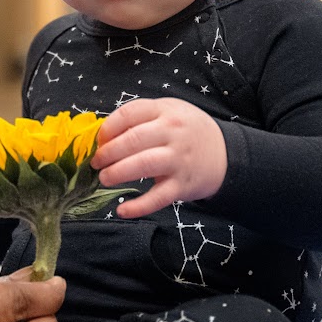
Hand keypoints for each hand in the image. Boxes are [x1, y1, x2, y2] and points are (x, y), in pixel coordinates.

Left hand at [91, 98, 227, 217]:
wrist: (226, 154)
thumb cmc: (188, 131)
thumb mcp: (169, 112)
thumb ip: (140, 118)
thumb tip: (102, 136)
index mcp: (165, 111)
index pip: (130, 113)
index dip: (108, 128)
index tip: (98, 140)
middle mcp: (173, 133)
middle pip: (133, 140)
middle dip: (108, 152)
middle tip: (96, 162)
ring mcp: (178, 159)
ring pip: (143, 165)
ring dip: (118, 173)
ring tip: (104, 178)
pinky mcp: (182, 185)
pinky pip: (157, 198)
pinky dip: (138, 206)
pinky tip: (122, 210)